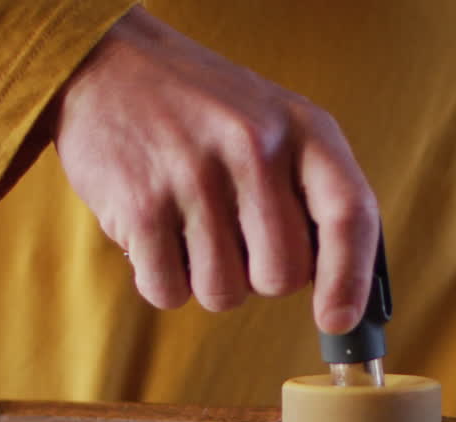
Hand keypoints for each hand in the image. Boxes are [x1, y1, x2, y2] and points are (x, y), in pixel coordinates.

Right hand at [51, 6, 377, 327]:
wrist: (106, 66)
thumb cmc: (202, 114)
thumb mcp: (274, 126)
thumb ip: (313, 196)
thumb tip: (342, 299)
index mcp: (302, 127)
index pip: (349, 214)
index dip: (349, 280)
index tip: (336, 321)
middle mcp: (254, 145)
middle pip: (282, 277)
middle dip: (259, 278)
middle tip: (233, 238)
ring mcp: (195, 175)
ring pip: (224, 294)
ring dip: (206, 280)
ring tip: (190, 227)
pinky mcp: (142, 205)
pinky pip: (169, 291)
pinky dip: (162, 280)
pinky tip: (155, 233)